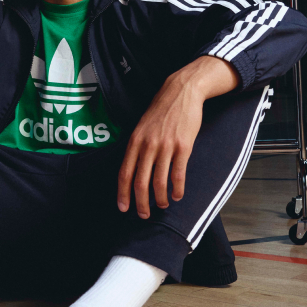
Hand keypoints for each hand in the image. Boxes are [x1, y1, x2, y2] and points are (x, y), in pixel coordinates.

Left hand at [117, 56, 238, 217]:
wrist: (182, 91)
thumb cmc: (161, 110)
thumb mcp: (141, 127)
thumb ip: (136, 147)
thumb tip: (132, 170)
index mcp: (134, 141)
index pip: (124, 173)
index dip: (122, 193)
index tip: (123, 207)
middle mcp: (147, 145)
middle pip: (140, 182)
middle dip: (140, 203)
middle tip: (143, 215)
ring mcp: (166, 146)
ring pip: (159, 181)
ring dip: (159, 199)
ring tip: (161, 206)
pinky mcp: (184, 146)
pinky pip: (178, 174)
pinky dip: (177, 189)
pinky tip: (177, 195)